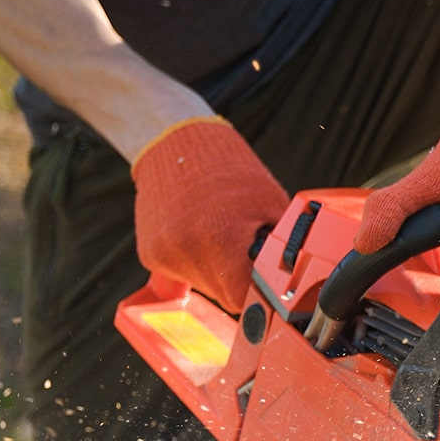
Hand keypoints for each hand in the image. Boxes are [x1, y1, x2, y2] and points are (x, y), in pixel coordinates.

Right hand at [130, 117, 287, 312]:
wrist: (176, 142)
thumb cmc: (231, 170)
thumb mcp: (272, 204)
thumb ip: (280, 248)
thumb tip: (290, 281)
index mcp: (220, 239)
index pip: (243, 297)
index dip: (257, 290)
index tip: (263, 278)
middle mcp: (186, 250)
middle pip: (223, 293)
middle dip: (237, 276)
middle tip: (242, 245)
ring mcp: (163, 254)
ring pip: (204, 285)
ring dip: (216, 269)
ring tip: (219, 232)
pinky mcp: (149, 254)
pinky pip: (182, 273)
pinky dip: (194, 260)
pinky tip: (199, 231)